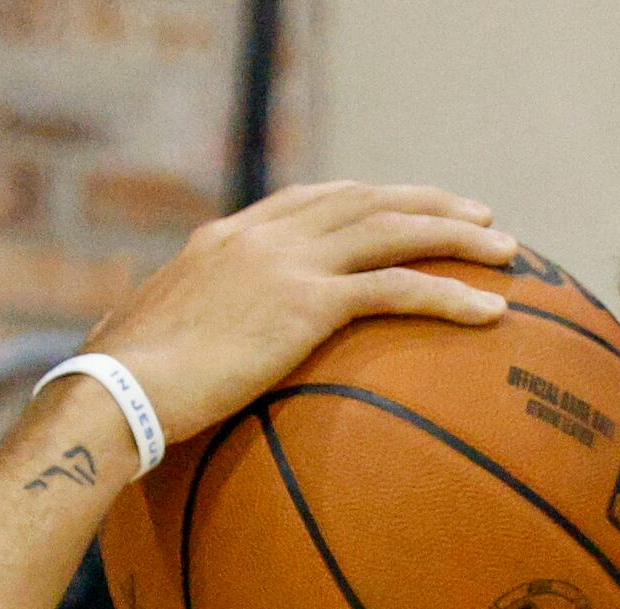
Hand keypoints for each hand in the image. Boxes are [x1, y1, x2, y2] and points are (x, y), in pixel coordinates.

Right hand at [83, 181, 515, 442]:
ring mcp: (285, 262)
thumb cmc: (123, 396)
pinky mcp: (306, 302)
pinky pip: (397, 289)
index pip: (309, 201)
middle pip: (362, 201)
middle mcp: (259, 237)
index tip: (399, 207)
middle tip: (475, 215)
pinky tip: (492, 312)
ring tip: (505, 250)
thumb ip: (189, 347)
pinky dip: (450, 294)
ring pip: (392, 230)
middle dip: (424, 202)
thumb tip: (188, 382)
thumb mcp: (154, 352)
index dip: (363, 200)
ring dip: (455, 235)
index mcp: (224, 240)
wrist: (114, 394)